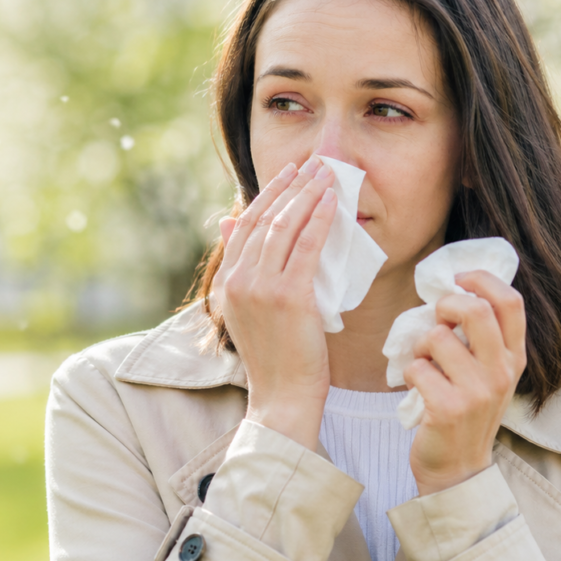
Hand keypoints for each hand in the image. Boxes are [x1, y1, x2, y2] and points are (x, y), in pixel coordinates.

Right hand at [213, 156, 337, 450]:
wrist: (281, 397)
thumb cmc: (275, 359)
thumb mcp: (249, 310)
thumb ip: (243, 268)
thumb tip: (228, 221)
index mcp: (228, 283)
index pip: (245, 226)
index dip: (267, 195)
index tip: (288, 174)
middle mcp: (238, 280)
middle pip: (263, 219)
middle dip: (288, 186)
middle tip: (310, 162)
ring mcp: (261, 288)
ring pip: (284, 227)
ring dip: (306, 195)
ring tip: (325, 174)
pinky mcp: (288, 296)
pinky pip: (306, 247)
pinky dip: (320, 220)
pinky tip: (333, 203)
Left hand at [404, 270, 526, 495]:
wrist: (458, 468)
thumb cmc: (465, 411)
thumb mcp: (486, 373)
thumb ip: (479, 337)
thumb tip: (450, 292)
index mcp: (514, 358)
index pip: (511, 302)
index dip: (481, 279)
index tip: (457, 278)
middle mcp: (502, 373)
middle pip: (475, 311)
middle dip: (445, 304)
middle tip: (435, 318)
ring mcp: (478, 392)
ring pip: (437, 337)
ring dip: (420, 345)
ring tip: (425, 363)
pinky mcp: (449, 408)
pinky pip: (417, 368)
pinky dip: (410, 373)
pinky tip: (419, 389)